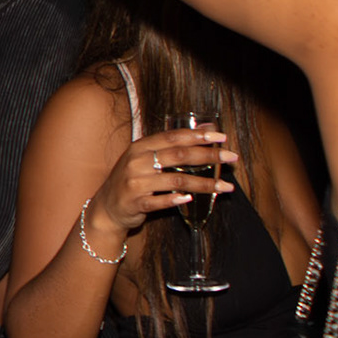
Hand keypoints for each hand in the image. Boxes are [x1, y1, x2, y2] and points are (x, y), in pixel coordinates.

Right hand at [88, 126, 235, 235]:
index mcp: (140, 147)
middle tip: (231, 157)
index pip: (173, 137)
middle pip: (178, 156)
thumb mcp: (143, 159)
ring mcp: (135, 182)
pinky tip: (190, 199)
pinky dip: (175, 200)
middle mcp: (137, 162)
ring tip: (225, 186)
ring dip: (204, 184)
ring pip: (176, 180)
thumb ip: (169, 147)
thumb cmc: (132, 180)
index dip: (198, 135)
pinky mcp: (135, 202)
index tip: (221, 137)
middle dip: (208, 155)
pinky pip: (160, 201)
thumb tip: (204, 130)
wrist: (106, 207)